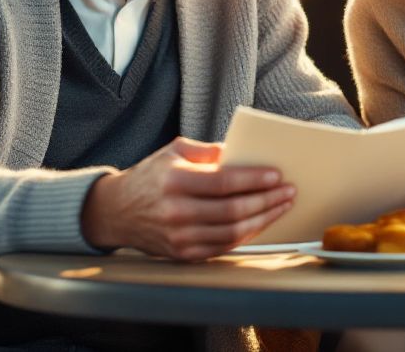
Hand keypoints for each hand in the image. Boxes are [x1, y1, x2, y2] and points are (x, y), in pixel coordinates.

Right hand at [80, 137, 295, 260]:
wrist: (116, 211)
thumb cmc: (150, 176)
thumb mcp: (174, 151)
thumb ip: (208, 151)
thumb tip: (242, 153)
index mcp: (175, 181)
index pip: (224, 182)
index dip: (254, 179)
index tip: (277, 175)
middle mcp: (177, 212)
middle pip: (233, 210)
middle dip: (267, 200)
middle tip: (288, 191)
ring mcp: (180, 237)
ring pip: (233, 232)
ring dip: (263, 219)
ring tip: (281, 207)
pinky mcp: (183, 254)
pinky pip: (223, 247)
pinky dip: (246, 235)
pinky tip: (260, 222)